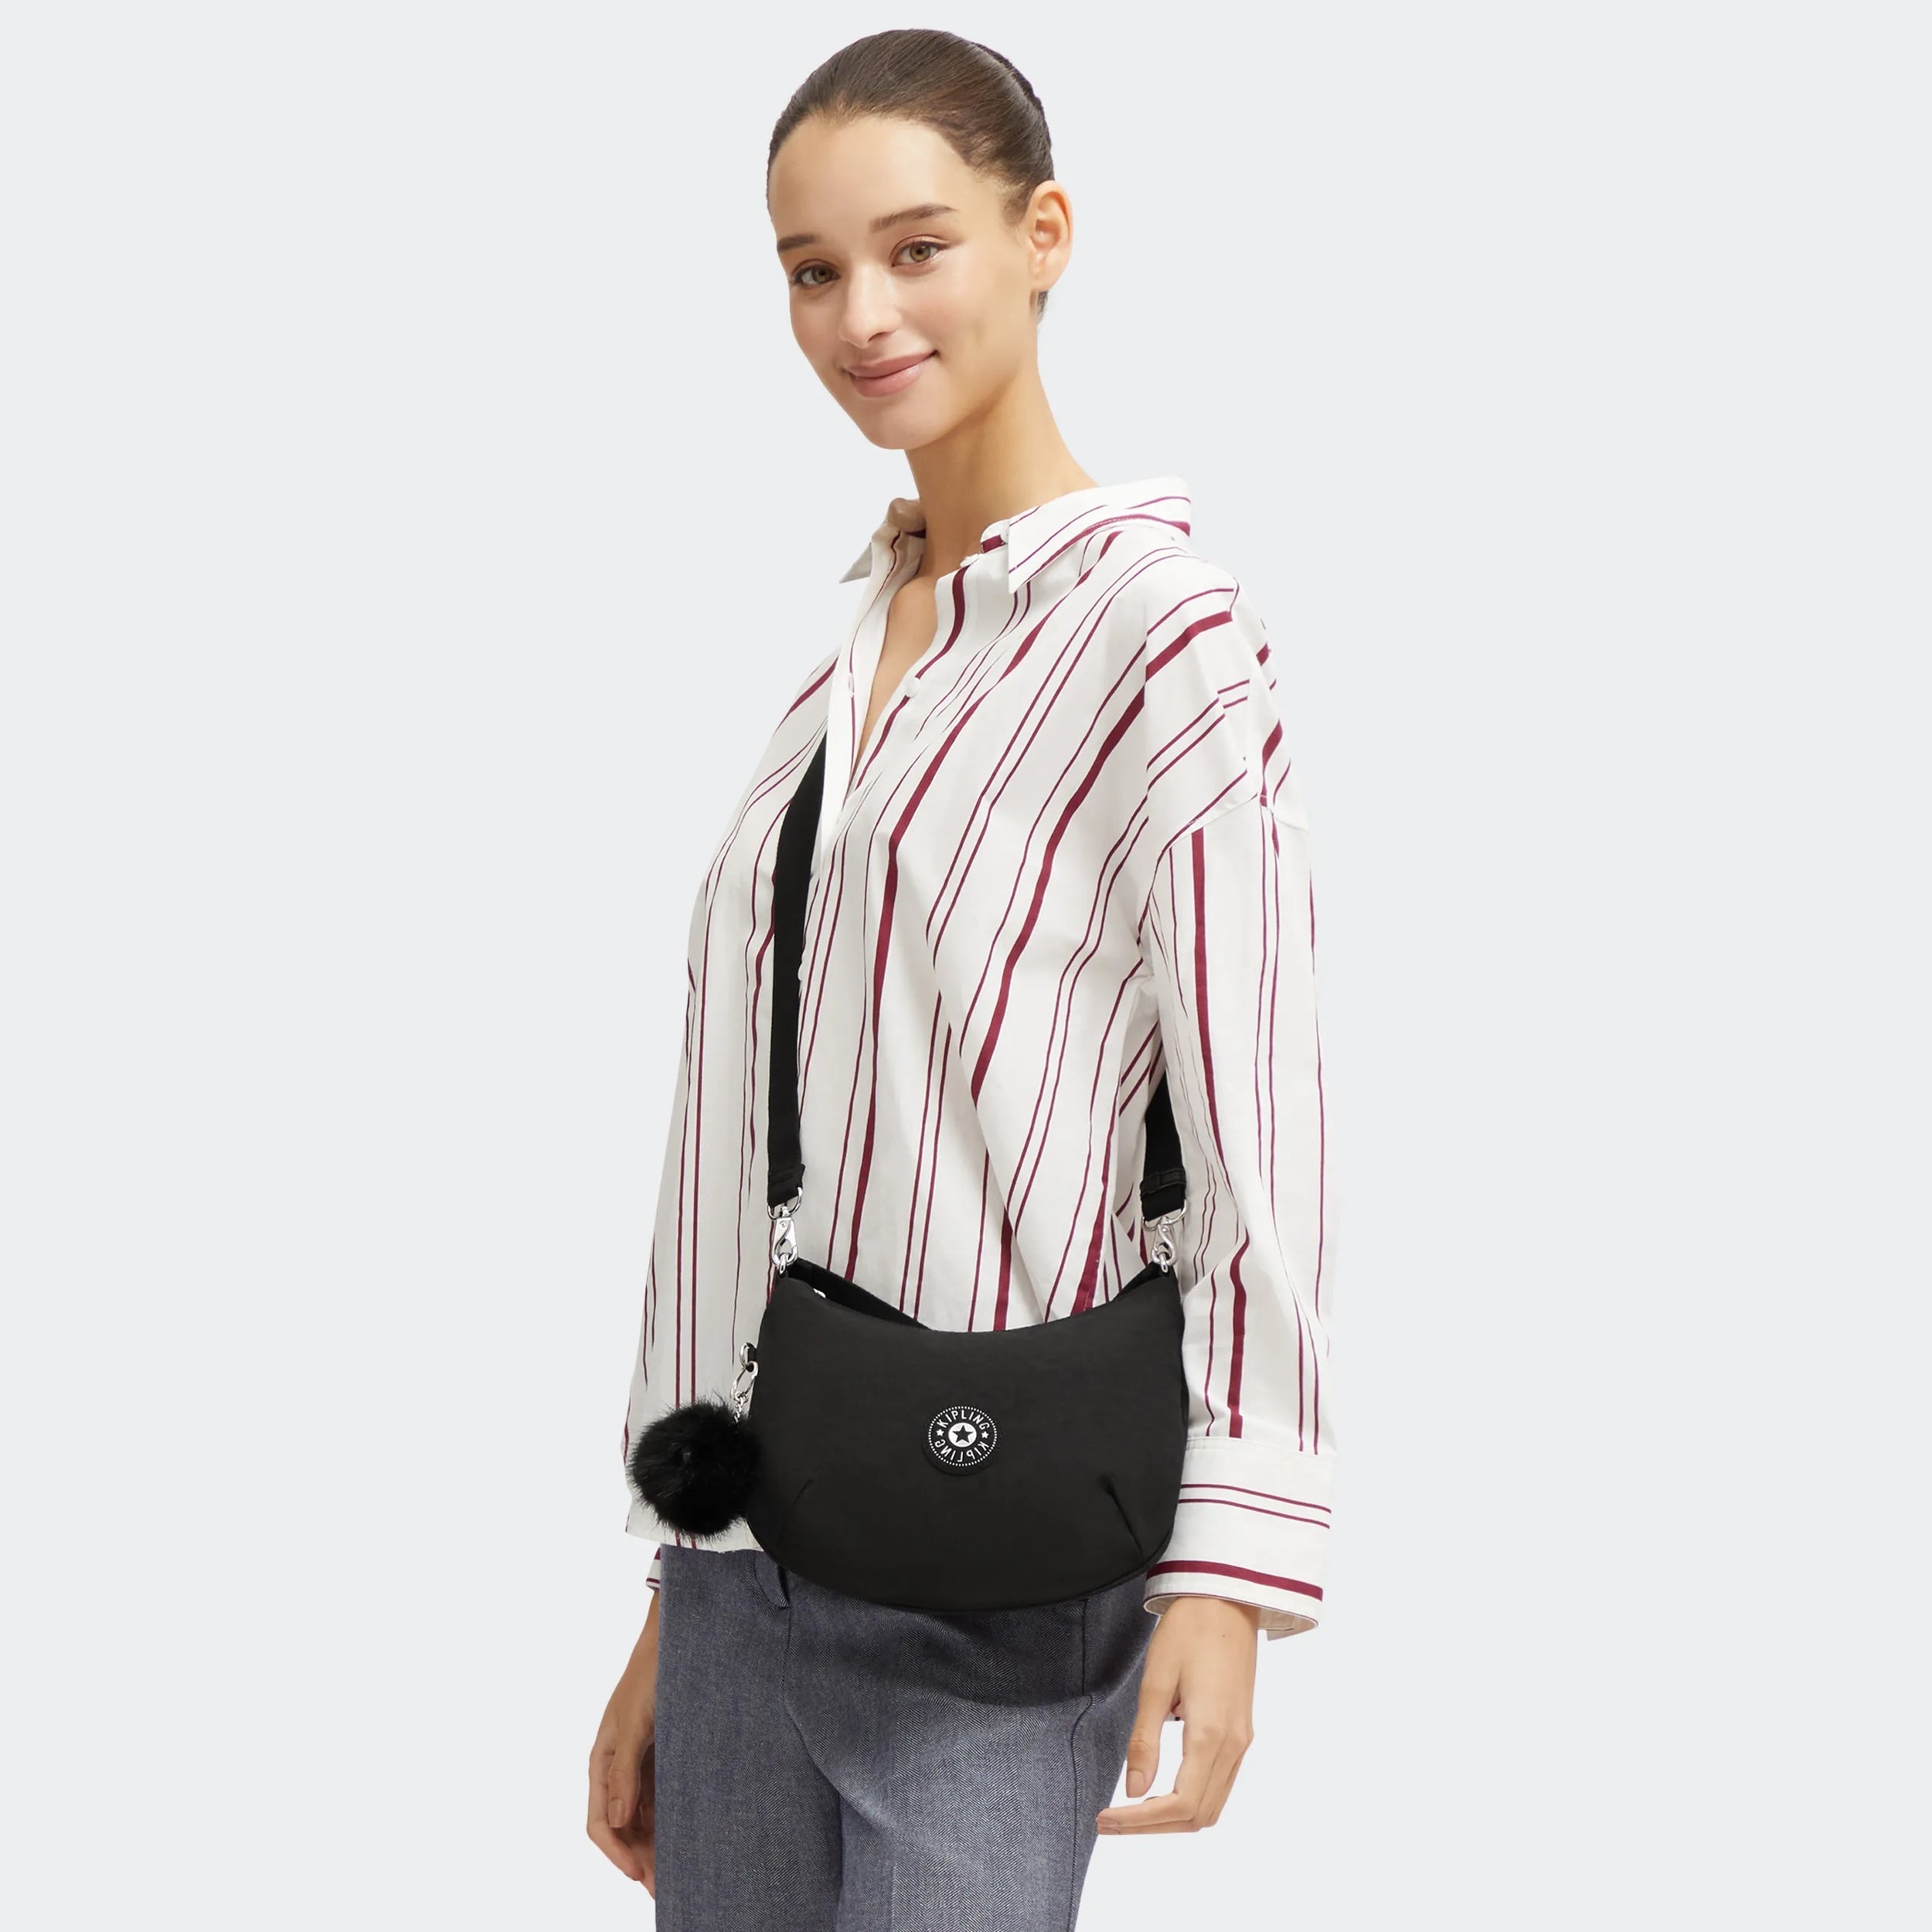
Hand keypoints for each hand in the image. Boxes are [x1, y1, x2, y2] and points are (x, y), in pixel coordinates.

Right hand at [587, 1594, 661, 1890]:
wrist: (679, 1638)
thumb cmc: (652, 1674)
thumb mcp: (636, 1722)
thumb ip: (625, 1771)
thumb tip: (616, 1820)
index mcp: (602, 1761)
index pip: (599, 1822)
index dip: (616, 1854)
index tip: (639, 1877)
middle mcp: (618, 1768)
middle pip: (622, 1828)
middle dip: (639, 1860)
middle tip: (665, 1890)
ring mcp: (641, 1765)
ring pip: (643, 1819)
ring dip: (655, 1847)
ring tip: (677, 1876)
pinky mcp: (663, 1757)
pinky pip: (662, 1800)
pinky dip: (669, 1824)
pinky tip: (686, 1840)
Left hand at [1095, 1595, 1259, 1833]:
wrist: (1227, 1597)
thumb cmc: (1188, 1631)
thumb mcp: (1156, 1681)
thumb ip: (1145, 1740)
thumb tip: (1133, 1792)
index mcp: (1211, 1733)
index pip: (1179, 1805)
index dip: (1141, 1822)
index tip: (1106, 1818)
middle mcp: (1234, 1745)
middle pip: (1198, 1816)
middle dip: (1153, 1827)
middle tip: (1111, 1820)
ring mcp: (1242, 1740)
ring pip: (1212, 1806)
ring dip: (1173, 1819)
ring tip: (1132, 1810)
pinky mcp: (1242, 1731)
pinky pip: (1220, 1785)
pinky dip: (1191, 1800)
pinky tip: (1162, 1788)